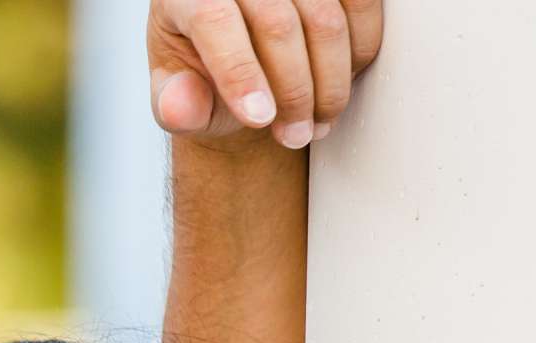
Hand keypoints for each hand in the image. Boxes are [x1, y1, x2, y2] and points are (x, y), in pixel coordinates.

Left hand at [148, 0, 382, 149]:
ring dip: (330, 81)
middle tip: (295, 136)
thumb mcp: (178, 98)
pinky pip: (361, 4)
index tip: (262, 120)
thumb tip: (181, 107)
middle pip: (277, 24)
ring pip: (325, 18)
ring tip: (317, 122)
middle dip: (293, 92)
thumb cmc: (205, 78)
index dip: (240, 73)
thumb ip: (174, 105)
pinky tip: (341, 82)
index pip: (214, 19)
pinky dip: (360, 50)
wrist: (243, 61)